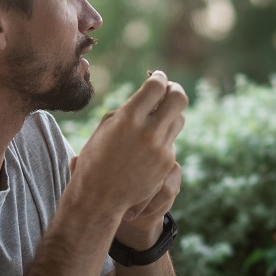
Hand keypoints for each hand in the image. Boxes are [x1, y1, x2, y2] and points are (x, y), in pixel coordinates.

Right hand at [70, 71, 187, 223]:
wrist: (99, 197)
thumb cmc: (96, 158)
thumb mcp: (106, 127)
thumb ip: (130, 108)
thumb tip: (150, 95)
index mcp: (129, 118)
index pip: (157, 86)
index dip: (159, 78)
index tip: (156, 78)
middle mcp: (149, 132)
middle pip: (178, 98)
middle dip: (174, 89)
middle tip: (167, 89)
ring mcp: (161, 149)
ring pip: (179, 119)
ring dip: (170, 113)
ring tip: (157, 116)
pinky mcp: (167, 163)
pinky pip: (172, 141)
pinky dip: (163, 137)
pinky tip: (148, 143)